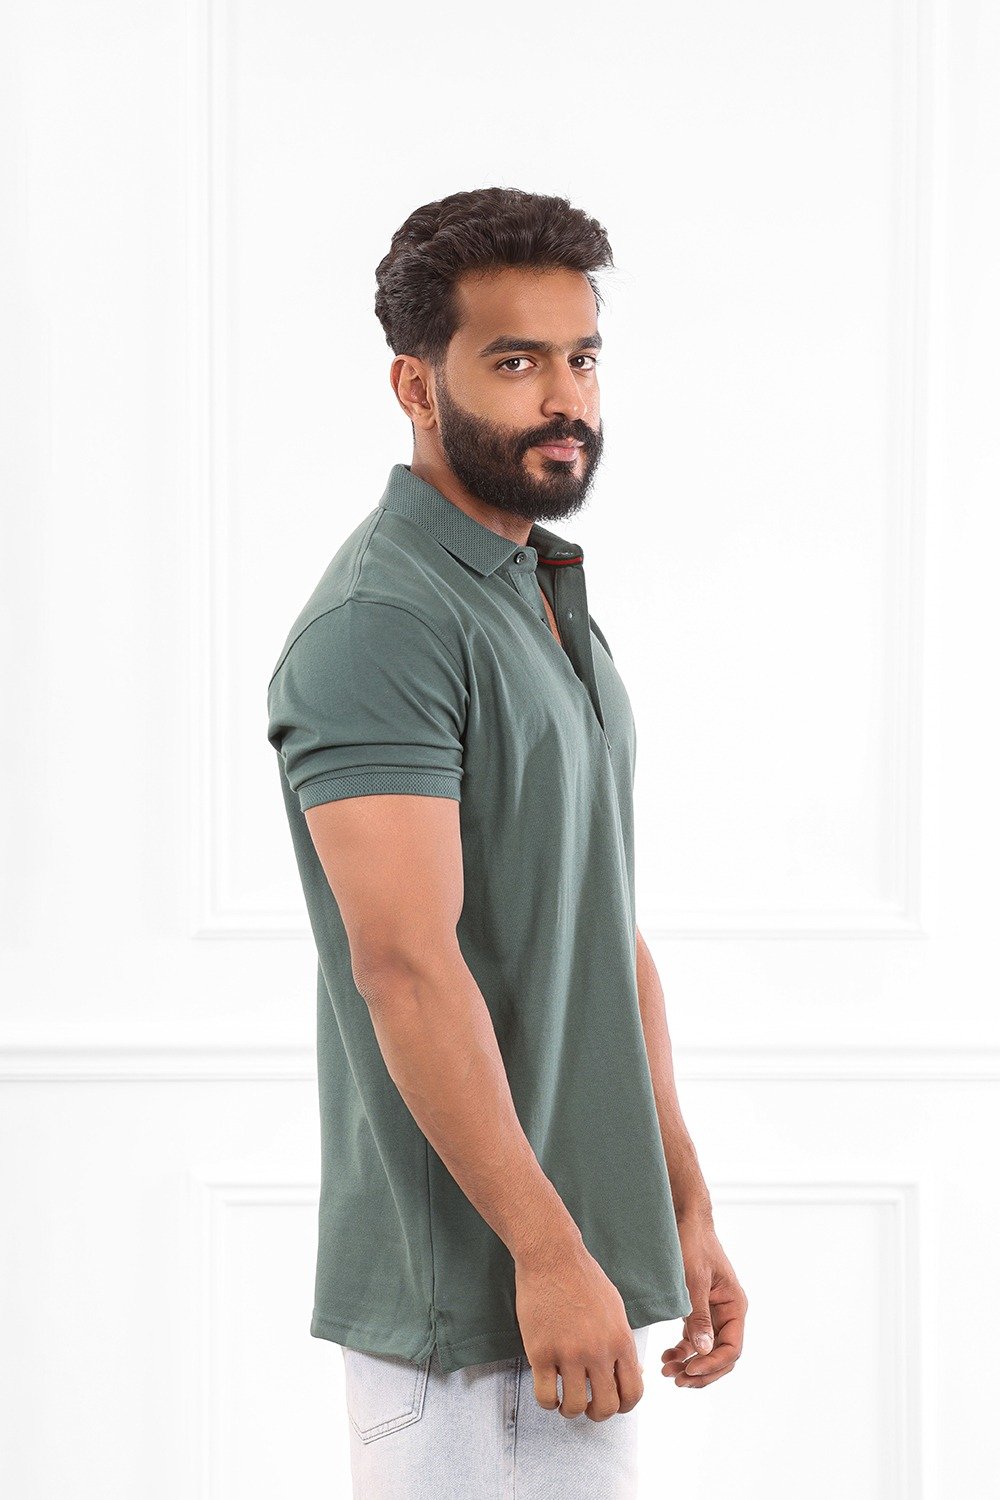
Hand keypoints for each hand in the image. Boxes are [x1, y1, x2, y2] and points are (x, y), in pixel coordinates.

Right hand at [514, 1235, 644, 1422]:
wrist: (552, 1256)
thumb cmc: (584, 1278)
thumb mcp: (616, 1309)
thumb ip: (622, 1342)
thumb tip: (633, 1372)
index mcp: (621, 1340)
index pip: (633, 1393)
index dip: (623, 1406)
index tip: (612, 1402)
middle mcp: (598, 1351)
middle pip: (606, 1406)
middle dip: (597, 1413)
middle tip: (588, 1405)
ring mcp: (568, 1353)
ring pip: (574, 1407)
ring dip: (570, 1410)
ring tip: (564, 1400)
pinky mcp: (540, 1352)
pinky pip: (545, 1396)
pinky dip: (547, 1403)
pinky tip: (547, 1391)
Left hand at [660, 1212, 747, 1387]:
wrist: (684, 1219)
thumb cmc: (693, 1243)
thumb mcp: (694, 1279)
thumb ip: (699, 1315)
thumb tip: (703, 1349)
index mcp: (735, 1306)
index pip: (731, 1348)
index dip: (712, 1364)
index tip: (689, 1371)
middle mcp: (728, 1312)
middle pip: (722, 1355)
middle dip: (702, 1371)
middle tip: (678, 1380)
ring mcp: (714, 1312)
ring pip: (707, 1350)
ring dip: (690, 1364)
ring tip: (668, 1372)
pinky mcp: (699, 1310)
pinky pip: (695, 1339)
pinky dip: (683, 1351)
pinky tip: (667, 1357)